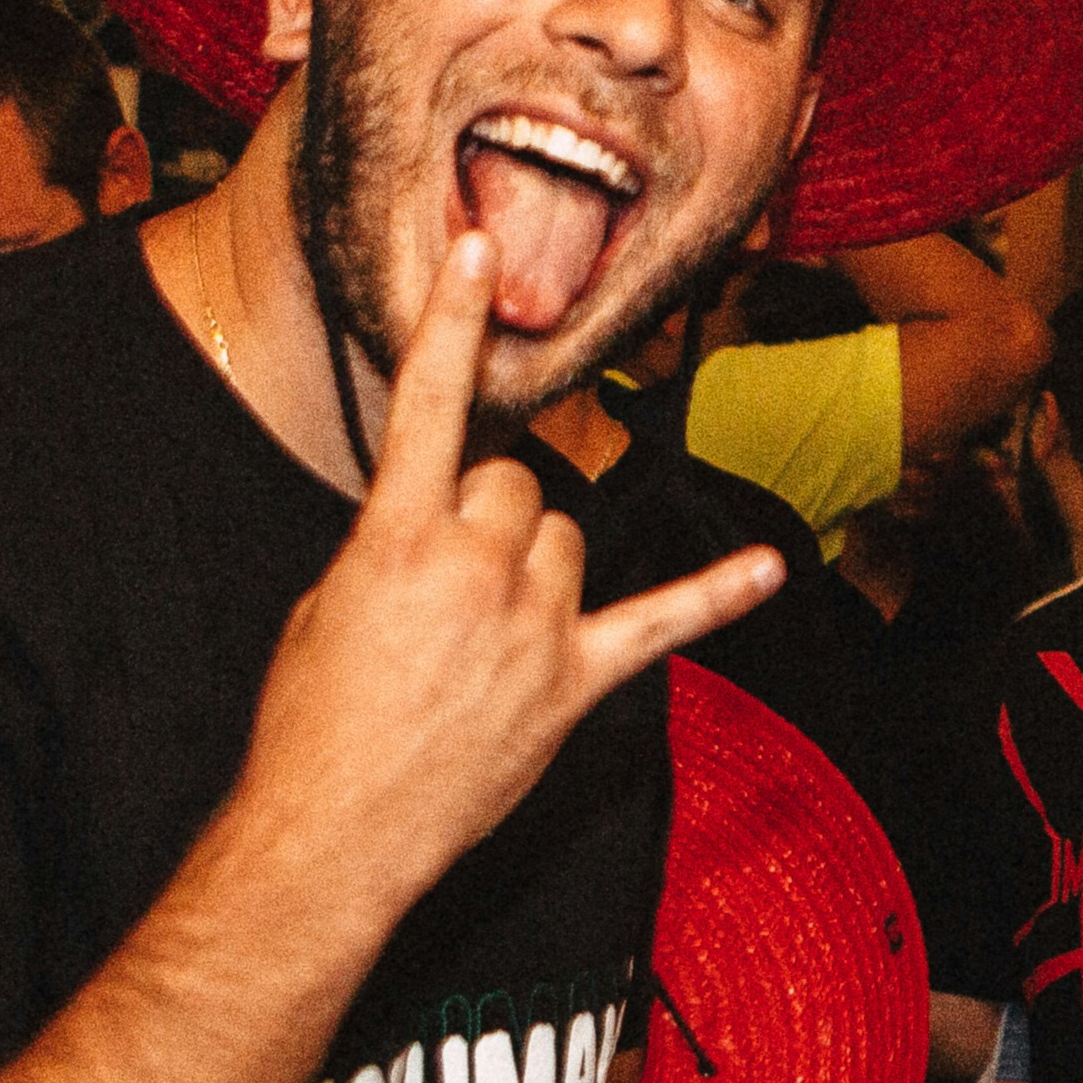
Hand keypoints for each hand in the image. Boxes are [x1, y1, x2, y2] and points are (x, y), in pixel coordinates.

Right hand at [243, 235, 788, 924]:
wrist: (331, 832)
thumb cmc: (313, 720)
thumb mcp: (327, 605)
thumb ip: (395, 545)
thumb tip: (443, 534)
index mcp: (396, 537)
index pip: (431, 407)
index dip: (452, 324)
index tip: (476, 250)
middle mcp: (474, 567)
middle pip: (517, 484)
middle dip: (487, 520)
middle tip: (445, 590)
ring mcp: (533, 623)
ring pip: (568, 537)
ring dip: (537, 567)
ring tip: (487, 634)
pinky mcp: (574, 680)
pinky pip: (660, 621)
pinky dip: (715, 595)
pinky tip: (768, 570)